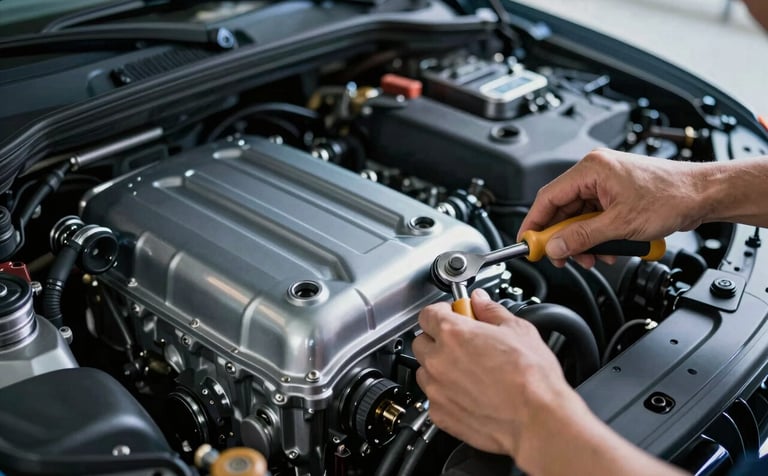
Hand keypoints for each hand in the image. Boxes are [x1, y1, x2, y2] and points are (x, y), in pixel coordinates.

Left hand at [412, 289, 578, 457]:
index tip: (453, 314)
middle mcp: (438, 361)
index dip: (441, 311)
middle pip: (421, 342)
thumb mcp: (518, 330)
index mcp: (453, 334)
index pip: (427, 314)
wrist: (537, 419)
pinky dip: (445, 394)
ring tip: (467, 370)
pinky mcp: (440, 414)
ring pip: (424, 371)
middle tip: (461, 342)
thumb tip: (481, 301)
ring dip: (438, 367)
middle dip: (437, 339)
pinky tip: (468, 392)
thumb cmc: (531, 378)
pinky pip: (433, 398)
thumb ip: (491, 311)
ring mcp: (436, 390)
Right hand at [518, 148, 709, 267]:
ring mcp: (606, 183)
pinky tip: (606, 249)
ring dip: (582, 240)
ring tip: (592, 256)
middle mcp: (595, 172)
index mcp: (591, 169)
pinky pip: (595, 217)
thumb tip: (555, 247)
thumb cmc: (671, 196)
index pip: (548, 197)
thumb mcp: (619, 224)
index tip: (527, 243)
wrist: (703, 195)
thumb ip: (582, 237)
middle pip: (562, 209)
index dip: (535, 223)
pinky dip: (596, 235)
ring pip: (578, 216)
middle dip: (563, 237)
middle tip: (561, 257)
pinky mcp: (616, 193)